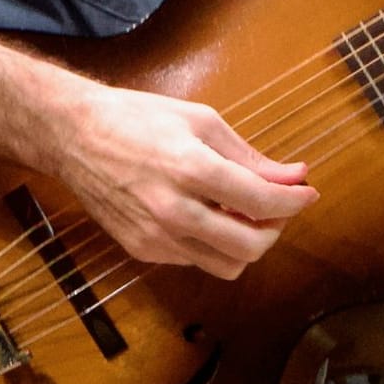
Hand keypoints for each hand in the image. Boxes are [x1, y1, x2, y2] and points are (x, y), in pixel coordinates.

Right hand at [50, 83, 319, 278]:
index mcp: (191, 170)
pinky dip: (216, 246)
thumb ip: (250, 157)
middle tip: (279, 206)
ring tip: (248, 214)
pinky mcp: (141, 249)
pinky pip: (196, 261)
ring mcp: (154, 237)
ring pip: (225, 265)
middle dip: (276, 229)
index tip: (308, 192)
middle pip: (249, 247)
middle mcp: (173, 211)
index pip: (261, 203)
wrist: (76, 137)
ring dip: (248, 244)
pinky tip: (213, 216)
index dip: (295, 201)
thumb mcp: (203, 122)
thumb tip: (294, 175)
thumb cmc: (141, 119)